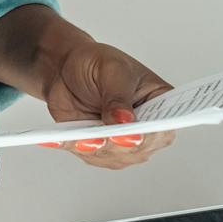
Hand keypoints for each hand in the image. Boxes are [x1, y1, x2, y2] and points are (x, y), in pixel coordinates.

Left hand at [39, 41, 175, 169]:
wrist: (67, 69)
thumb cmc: (97, 64)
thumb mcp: (112, 69)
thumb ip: (118, 96)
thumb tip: (124, 120)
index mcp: (159, 105)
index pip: (162, 126)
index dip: (151, 134)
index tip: (134, 134)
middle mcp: (145, 130)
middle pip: (138, 149)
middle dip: (118, 144)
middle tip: (100, 137)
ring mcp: (122, 143)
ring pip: (114, 157)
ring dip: (95, 149)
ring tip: (80, 139)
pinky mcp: (100, 149)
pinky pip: (88, 155)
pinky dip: (73, 147)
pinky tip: (60, 140)